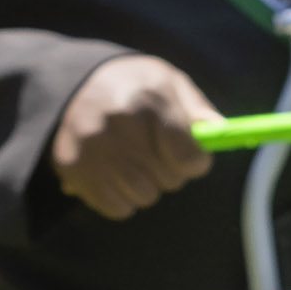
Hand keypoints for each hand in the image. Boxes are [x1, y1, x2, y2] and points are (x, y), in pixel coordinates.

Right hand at [48, 54, 216, 219]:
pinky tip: (114, 172)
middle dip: (171, 171)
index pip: (188, 155)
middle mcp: (119, 121)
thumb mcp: (169, 81)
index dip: (196, 161)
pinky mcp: (72, 167)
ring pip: (144, 196)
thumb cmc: (133, 85)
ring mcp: (93, 146)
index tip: (191, 156)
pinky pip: (117, 207)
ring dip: (147, 186)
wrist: (72, 81)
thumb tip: (218, 132)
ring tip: (134, 161)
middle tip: (156, 152)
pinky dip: (122, 198)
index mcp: (150, 96)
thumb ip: (197, 108)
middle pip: (169, 179)